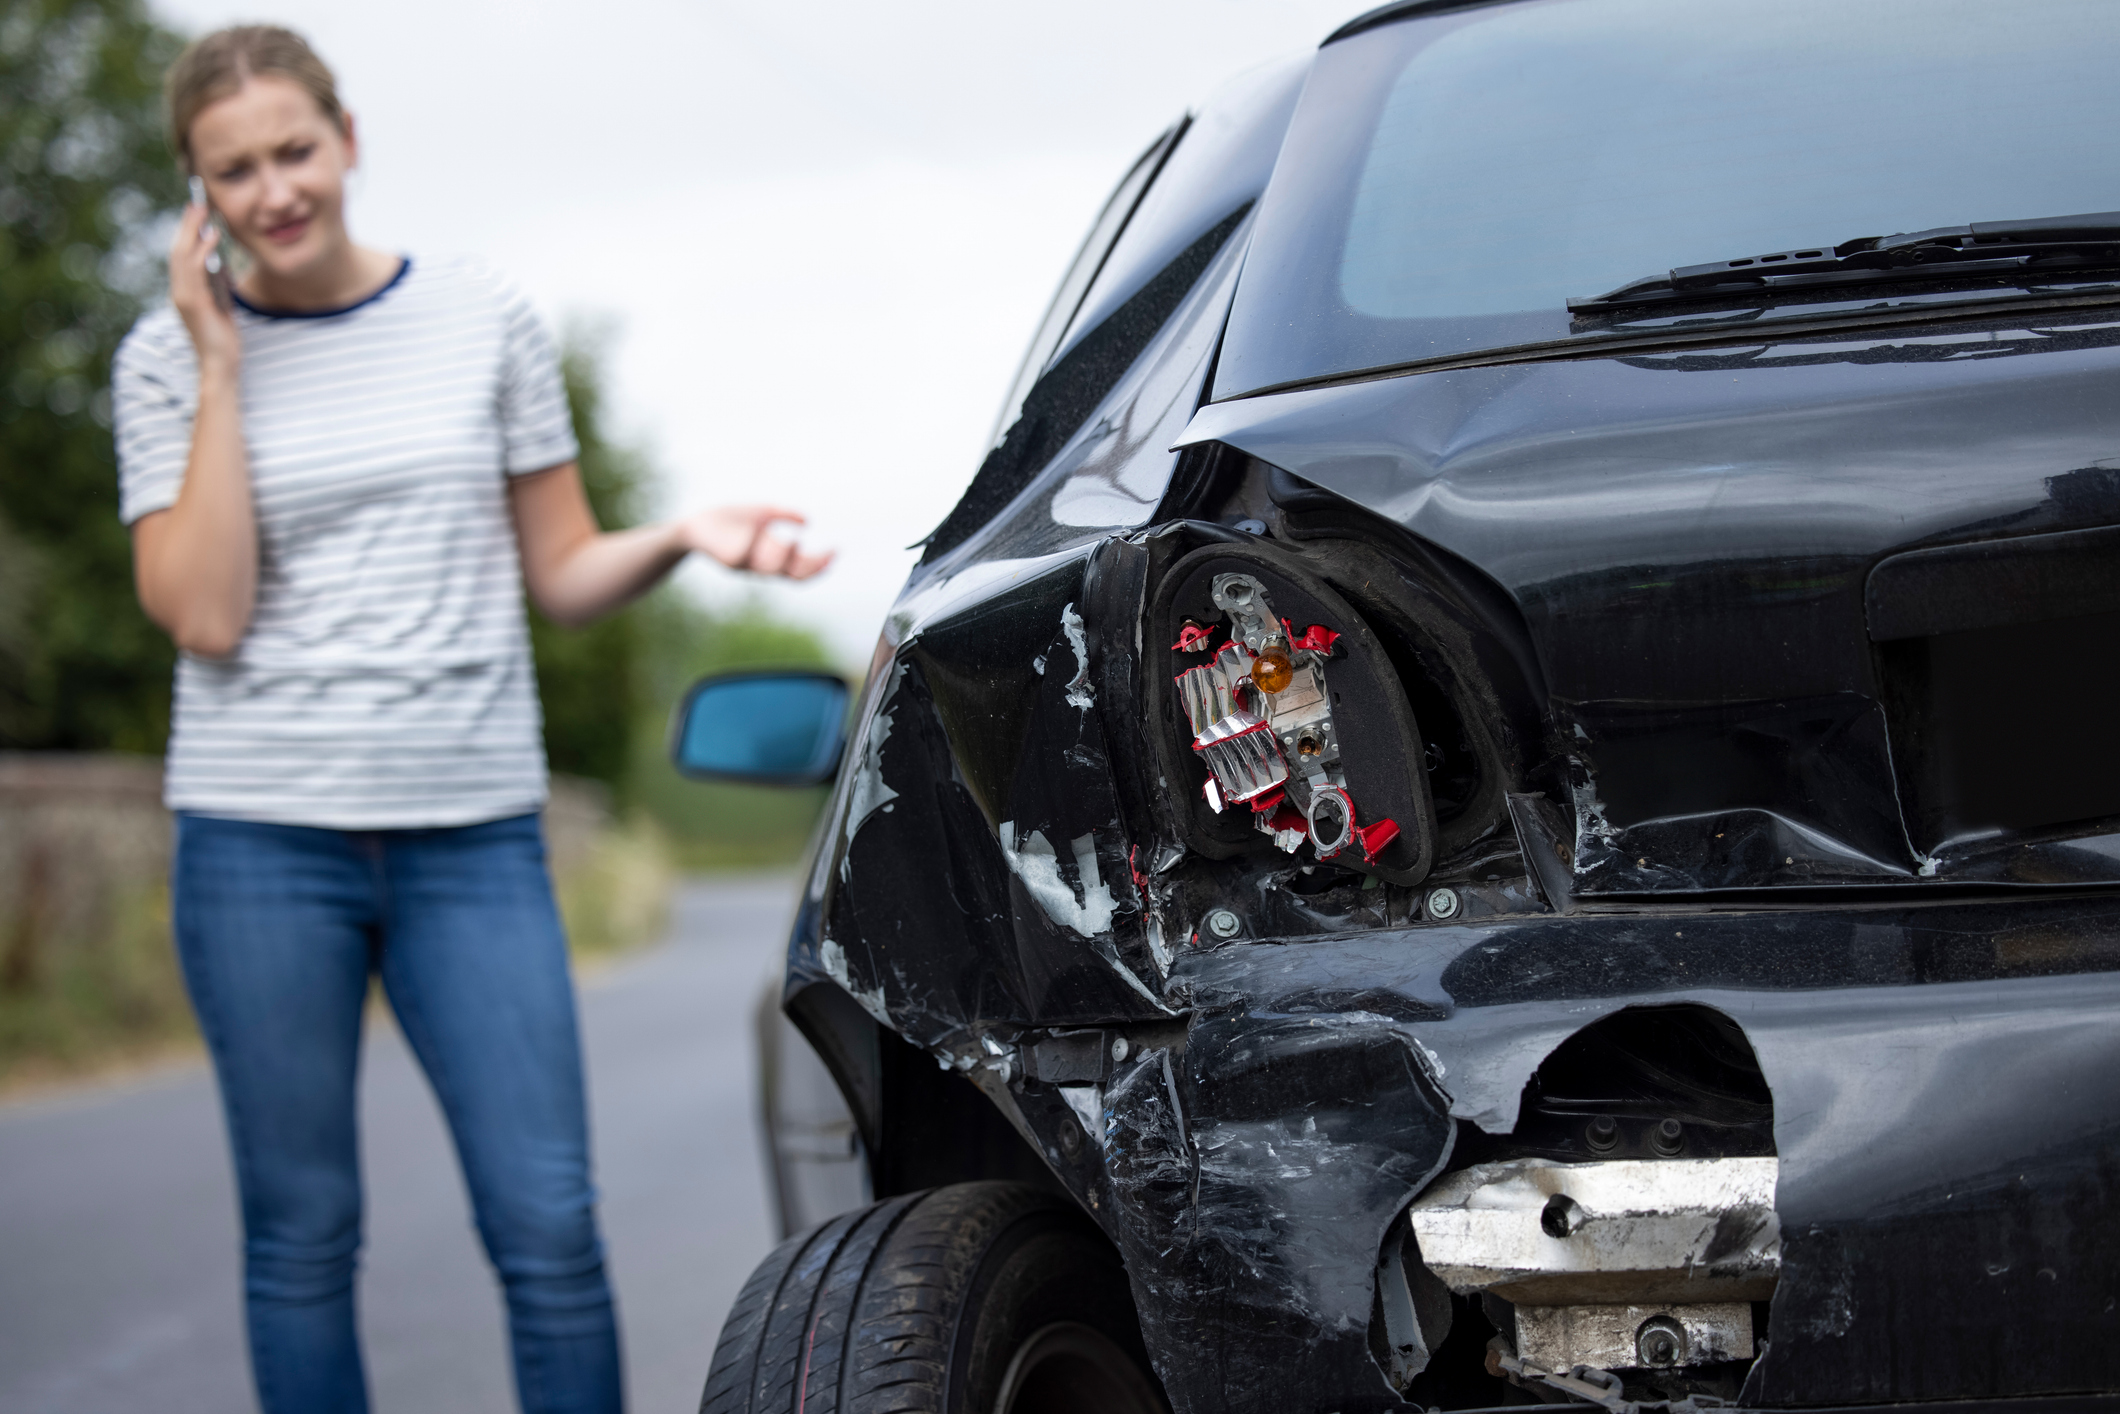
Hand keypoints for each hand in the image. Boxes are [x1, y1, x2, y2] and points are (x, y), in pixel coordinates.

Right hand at [169, 201, 239, 374]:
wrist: (221, 364)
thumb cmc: (222, 337)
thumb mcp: (221, 304)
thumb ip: (216, 284)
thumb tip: (220, 260)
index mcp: (183, 291)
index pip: (181, 256)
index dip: (186, 233)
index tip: (195, 213)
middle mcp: (177, 291)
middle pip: (178, 250)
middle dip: (187, 225)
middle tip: (196, 203)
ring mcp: (182, 296)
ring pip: (182, 255)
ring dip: (192, 231)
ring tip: (203, 211)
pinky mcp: (192, 303)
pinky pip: (195, 269)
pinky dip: (202, 249)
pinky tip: (212, 236)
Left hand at [675, 505, 833, 579]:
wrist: (693, 526)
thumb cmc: (726, 520)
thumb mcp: (762, 512)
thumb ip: (784, 515)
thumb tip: (808, 522)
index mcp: (771, 557)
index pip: (800, 570)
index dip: (819, 565)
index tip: (835, 551)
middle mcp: (760, 565)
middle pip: (792, 575)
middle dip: (811, 566)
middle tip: (825, 553)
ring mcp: (745, 564)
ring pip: (771, 568)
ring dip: (785, 557)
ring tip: (792, 542)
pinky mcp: (727, 558)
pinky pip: (744, 555)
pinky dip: (754, 544)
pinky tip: (758, 531)